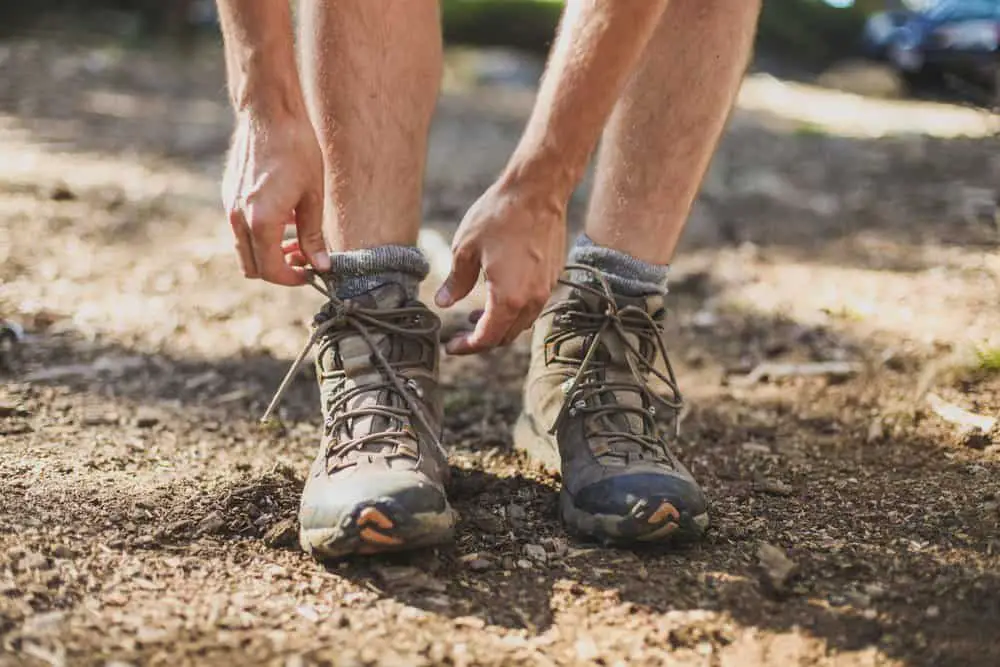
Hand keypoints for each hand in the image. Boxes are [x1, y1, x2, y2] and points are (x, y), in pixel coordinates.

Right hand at [221, 112, 328, 284]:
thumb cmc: (297, 151)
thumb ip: (313, 235)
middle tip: (303, 261)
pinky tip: (283, 218)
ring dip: (268, 254)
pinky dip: (259, 236)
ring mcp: (230, 207)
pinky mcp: (228, 195)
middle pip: (252, 268)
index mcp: (260, 222)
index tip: (311, 274)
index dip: (292, 279)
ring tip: (296, 241)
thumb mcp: (313, 197)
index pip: (270, 271)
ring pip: (244, 250)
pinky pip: (241, 230)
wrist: (269, 114)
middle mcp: (239, 218)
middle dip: (278, 271)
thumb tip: (321, 266)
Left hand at [435, 179, 565, 354]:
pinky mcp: (552, 277)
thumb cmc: (500, 216)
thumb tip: (445, 303)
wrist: (538, 191)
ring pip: (521, 324)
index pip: (487, 339)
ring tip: (475, 317)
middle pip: (506, 337)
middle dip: (482, 340)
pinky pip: (532, 306)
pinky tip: (497, 295)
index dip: (467, 347)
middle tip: (460, 335)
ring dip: (499, 326)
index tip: (451, 347)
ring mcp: (546, 289)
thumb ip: (455, 282)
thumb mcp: (466, 249)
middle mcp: (532, 301)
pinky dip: (513, 310)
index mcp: (508, 299)